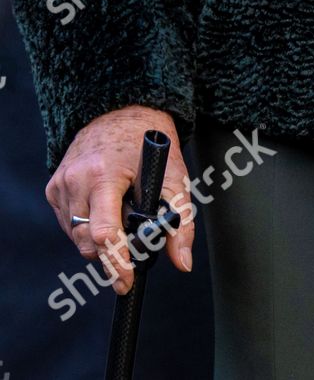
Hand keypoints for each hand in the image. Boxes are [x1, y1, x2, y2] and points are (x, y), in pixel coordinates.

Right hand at [46, 104, 193, 293]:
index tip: (126, 281)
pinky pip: (69, 222)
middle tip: (131, 242)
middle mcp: (77, 179)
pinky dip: (86, 226)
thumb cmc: (150, 142)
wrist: (123, 109)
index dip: (116, 262)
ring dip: (98, 239)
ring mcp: (61, 183)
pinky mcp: (54, 186)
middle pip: (87, 241)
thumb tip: (183, 262)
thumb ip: (180, 222)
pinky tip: (104, 208)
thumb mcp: (175, 176)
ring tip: (120, 213)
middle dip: (110, 252)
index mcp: (104, 174)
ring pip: (76, 236)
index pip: (103, 232)